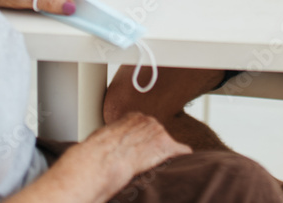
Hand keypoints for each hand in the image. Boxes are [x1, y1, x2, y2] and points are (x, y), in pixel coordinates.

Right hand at [66, 113, 190, 191]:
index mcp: (133, 117)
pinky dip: (182, 157)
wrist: (105, 158)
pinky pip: (182, 150)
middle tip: (144, 159)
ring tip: (154, 165)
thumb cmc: (99, 151)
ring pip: (168, 143)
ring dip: (163, 153)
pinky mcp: (166, 146)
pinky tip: (183, 163)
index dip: (143, 140)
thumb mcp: (104, 136)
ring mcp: (159, 131)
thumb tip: (111, 146)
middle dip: (152, 146)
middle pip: (158, 133)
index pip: (145, 126)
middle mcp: (149, 120)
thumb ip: (115, 136)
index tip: (140, 148)